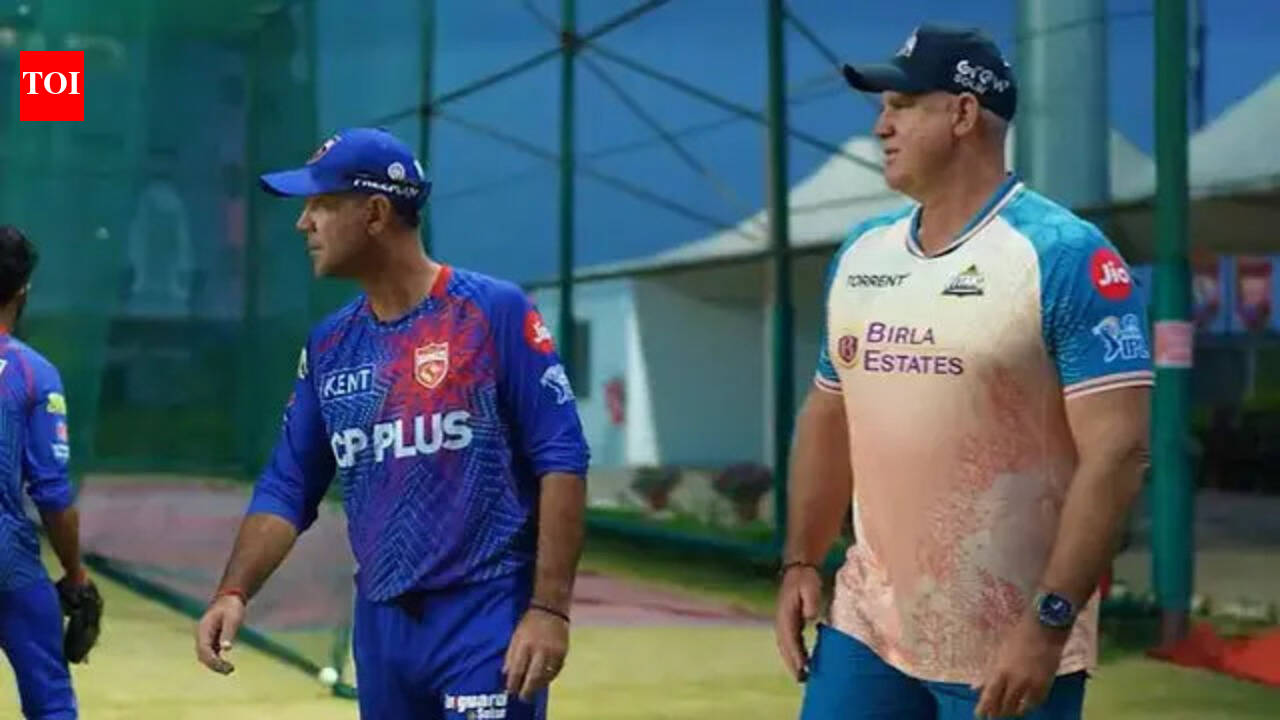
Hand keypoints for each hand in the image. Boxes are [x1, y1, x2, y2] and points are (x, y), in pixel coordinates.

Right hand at [195, 594, 245, 674]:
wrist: (230, 598)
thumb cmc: (231, 607)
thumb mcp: (232, 619)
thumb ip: (228, 633)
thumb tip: (226, 649)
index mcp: (203, 630)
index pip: (203, 650)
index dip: (212, 660)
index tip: (223, 666)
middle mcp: (202, 635)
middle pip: (203, 655)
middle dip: (214, 665)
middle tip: (229, 670)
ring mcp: (205, 638)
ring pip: (206, 656)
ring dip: (215, 665)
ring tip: (230, 670)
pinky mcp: (211, 640)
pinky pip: (211, 654)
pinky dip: (217, 661)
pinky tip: (227, 666)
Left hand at [503, 606, 568, 702]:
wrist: (551, 610)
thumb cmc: (529, 624)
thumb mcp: (515, 637)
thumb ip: (510, 655)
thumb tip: (505, 674)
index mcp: (525, 645)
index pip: (517, 670)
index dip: (513, 683)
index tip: (510, 691)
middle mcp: (540, 649)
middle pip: (533, 676)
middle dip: (527, 690)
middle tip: (523, 698)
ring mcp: (553, 651)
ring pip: (546, 676)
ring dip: (538, 686)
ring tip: (533, 691)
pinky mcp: (563, 652)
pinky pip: (557, 670)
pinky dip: (550, 677)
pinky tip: (544, 680)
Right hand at [774, 564, 821, 681]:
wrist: (799, 567)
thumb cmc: (806, 577)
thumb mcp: (810, 585)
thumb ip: (811, 601)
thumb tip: (811, 617)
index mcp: (785, 613)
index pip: (790, 638)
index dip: (795, 654)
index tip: (803, 668)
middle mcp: (782, 619)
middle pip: (784, 646)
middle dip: (791, 663)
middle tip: (801, 679)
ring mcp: (784, 620)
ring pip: (786, 645)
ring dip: (791, 660)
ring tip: (802, 676)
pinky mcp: (789, 621)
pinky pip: (790, 641)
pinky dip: (795, 653)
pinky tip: (804, 662)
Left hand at [973, 614, 1067, 717]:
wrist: (1044, 629)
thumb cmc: (1017, 637)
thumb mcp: (998, 653)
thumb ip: (988, 674)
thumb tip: (975, 688)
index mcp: (1000, 671)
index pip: (989, 696)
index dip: (984, 708)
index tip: (980, 715)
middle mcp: (1014, 681)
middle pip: (1004, 705)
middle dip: (997, 712)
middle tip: (994, 715)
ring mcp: (1031, 684)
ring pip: (1020, 707)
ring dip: (1013, 711)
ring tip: (1009, 712)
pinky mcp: (1045, 685)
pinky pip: (1035, 703)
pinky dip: (1029, 706)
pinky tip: (1026, 706)